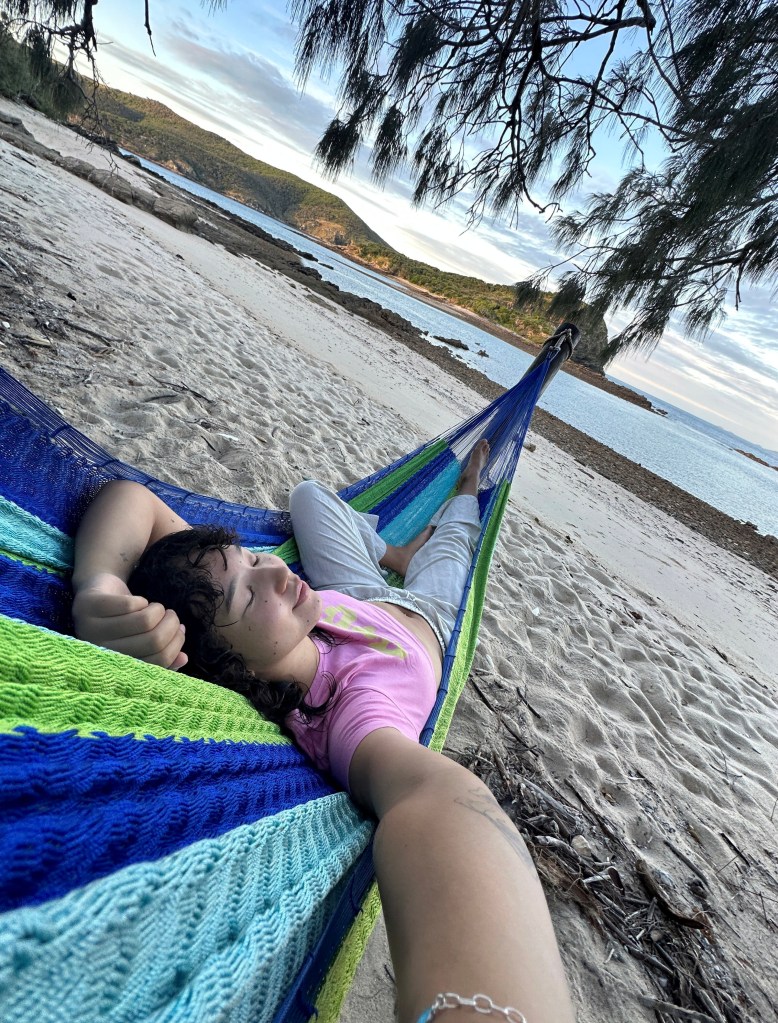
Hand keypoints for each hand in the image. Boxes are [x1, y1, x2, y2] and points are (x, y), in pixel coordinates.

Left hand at [72, 573, 187, 669]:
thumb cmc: (125, 619)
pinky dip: (141, 601)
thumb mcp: (143, 638)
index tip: (181, 631)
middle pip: (153, 640)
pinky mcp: (90, 605)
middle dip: (171, 624)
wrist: (97, 589)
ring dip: (158, 610)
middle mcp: (101, 650)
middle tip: (172, 615)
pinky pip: (128, 605)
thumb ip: (162, 652)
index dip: (176, 645)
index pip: (157, 661)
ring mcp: (91, 628)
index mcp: (115, 665)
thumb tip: (183, 659)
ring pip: (143, 621)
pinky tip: (138, 602)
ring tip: (156, 608)